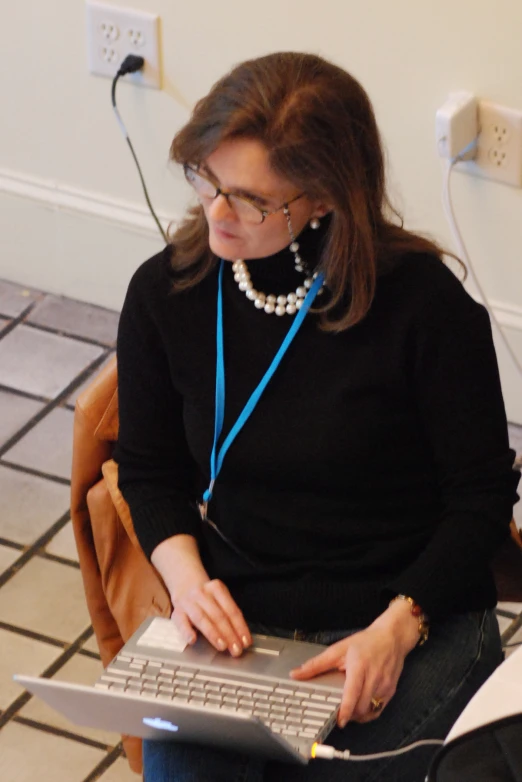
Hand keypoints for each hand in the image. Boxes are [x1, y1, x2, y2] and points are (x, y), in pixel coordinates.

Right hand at [151, 534, 251, 656]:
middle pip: (218, 615)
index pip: (232, 610)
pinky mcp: (177, 613)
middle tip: (237, 650)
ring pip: (202, 618)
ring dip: (213, 634)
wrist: (184, 584)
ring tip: (222, 646)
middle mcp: (202, 594)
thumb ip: (229, 614)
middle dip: (229, 634)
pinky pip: (181, 622)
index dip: (240, 627)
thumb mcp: (219, 598)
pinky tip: (193, 640)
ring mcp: (188, 602)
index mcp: (217, 588)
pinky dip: (187, 631)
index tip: (246, 642)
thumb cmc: (207, 597)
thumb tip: (242, 638)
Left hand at [290, 601, 419, 725]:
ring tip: (348, 710)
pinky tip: (360, 707)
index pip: (352, 694)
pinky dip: (367, 713)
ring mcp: (384, 686)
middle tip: (338, 713)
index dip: (345, 711)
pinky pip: (378, 709)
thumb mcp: (338, 649)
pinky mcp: (390, 691)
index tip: (339, 721)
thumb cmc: (365, 642)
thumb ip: (316, 664)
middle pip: (360, 706)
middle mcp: (374, 678)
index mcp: (359, 667)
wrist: (391, 637)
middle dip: (349, 714)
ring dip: (357, 715)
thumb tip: (296, 674)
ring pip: (369, 711)